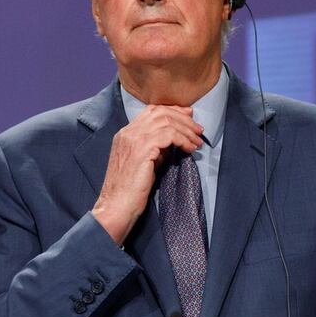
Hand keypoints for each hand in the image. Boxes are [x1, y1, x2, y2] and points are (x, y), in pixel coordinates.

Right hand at [92, 105, 203, 244]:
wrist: (116, 205)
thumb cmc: (130, 190)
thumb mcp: (143, 162)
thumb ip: (155, 148)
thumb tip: (174, 140)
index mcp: (125, 134)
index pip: (151, 111)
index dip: (173, 111)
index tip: (188, 116)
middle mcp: (128, 132)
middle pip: (160, 112)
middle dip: (183, 119)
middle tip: (198, 129)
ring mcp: (133, 139)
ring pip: (166, 121)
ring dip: (186, 130)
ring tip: (197, 141)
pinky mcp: (142, 149)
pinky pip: (168, 135)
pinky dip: (182, 140)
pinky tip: (189, 149)